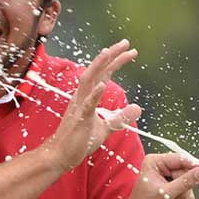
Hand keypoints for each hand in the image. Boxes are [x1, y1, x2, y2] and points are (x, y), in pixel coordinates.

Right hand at [44, 40, 140, 171]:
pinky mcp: (79, 120)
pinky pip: (87, 105)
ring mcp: (79, 107)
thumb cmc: (80, 140)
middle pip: (97, 70)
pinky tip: (102, 85)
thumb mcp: (105, 127)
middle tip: (126, 43)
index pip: (104, 74)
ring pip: (88, 81)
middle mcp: (82, 96)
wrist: (61, 155)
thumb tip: (137, 108)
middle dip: (111, 55)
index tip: (130, 50)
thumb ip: (120, 117)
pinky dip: (95, 94)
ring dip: (98, 66)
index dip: (116, 61)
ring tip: (109, 53)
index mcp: (88, 96)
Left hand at [117, 153, 198, 198]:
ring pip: (189, 184)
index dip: (194, 166)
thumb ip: (186, 182)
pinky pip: (188, 192)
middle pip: (187, 172)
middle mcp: (162, 168)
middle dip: (184, 187)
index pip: (181, 159)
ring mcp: (168, 180)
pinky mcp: (173, 190)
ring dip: (183, 196)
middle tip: (176, 196)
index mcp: (155, 162)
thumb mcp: (166, 194)